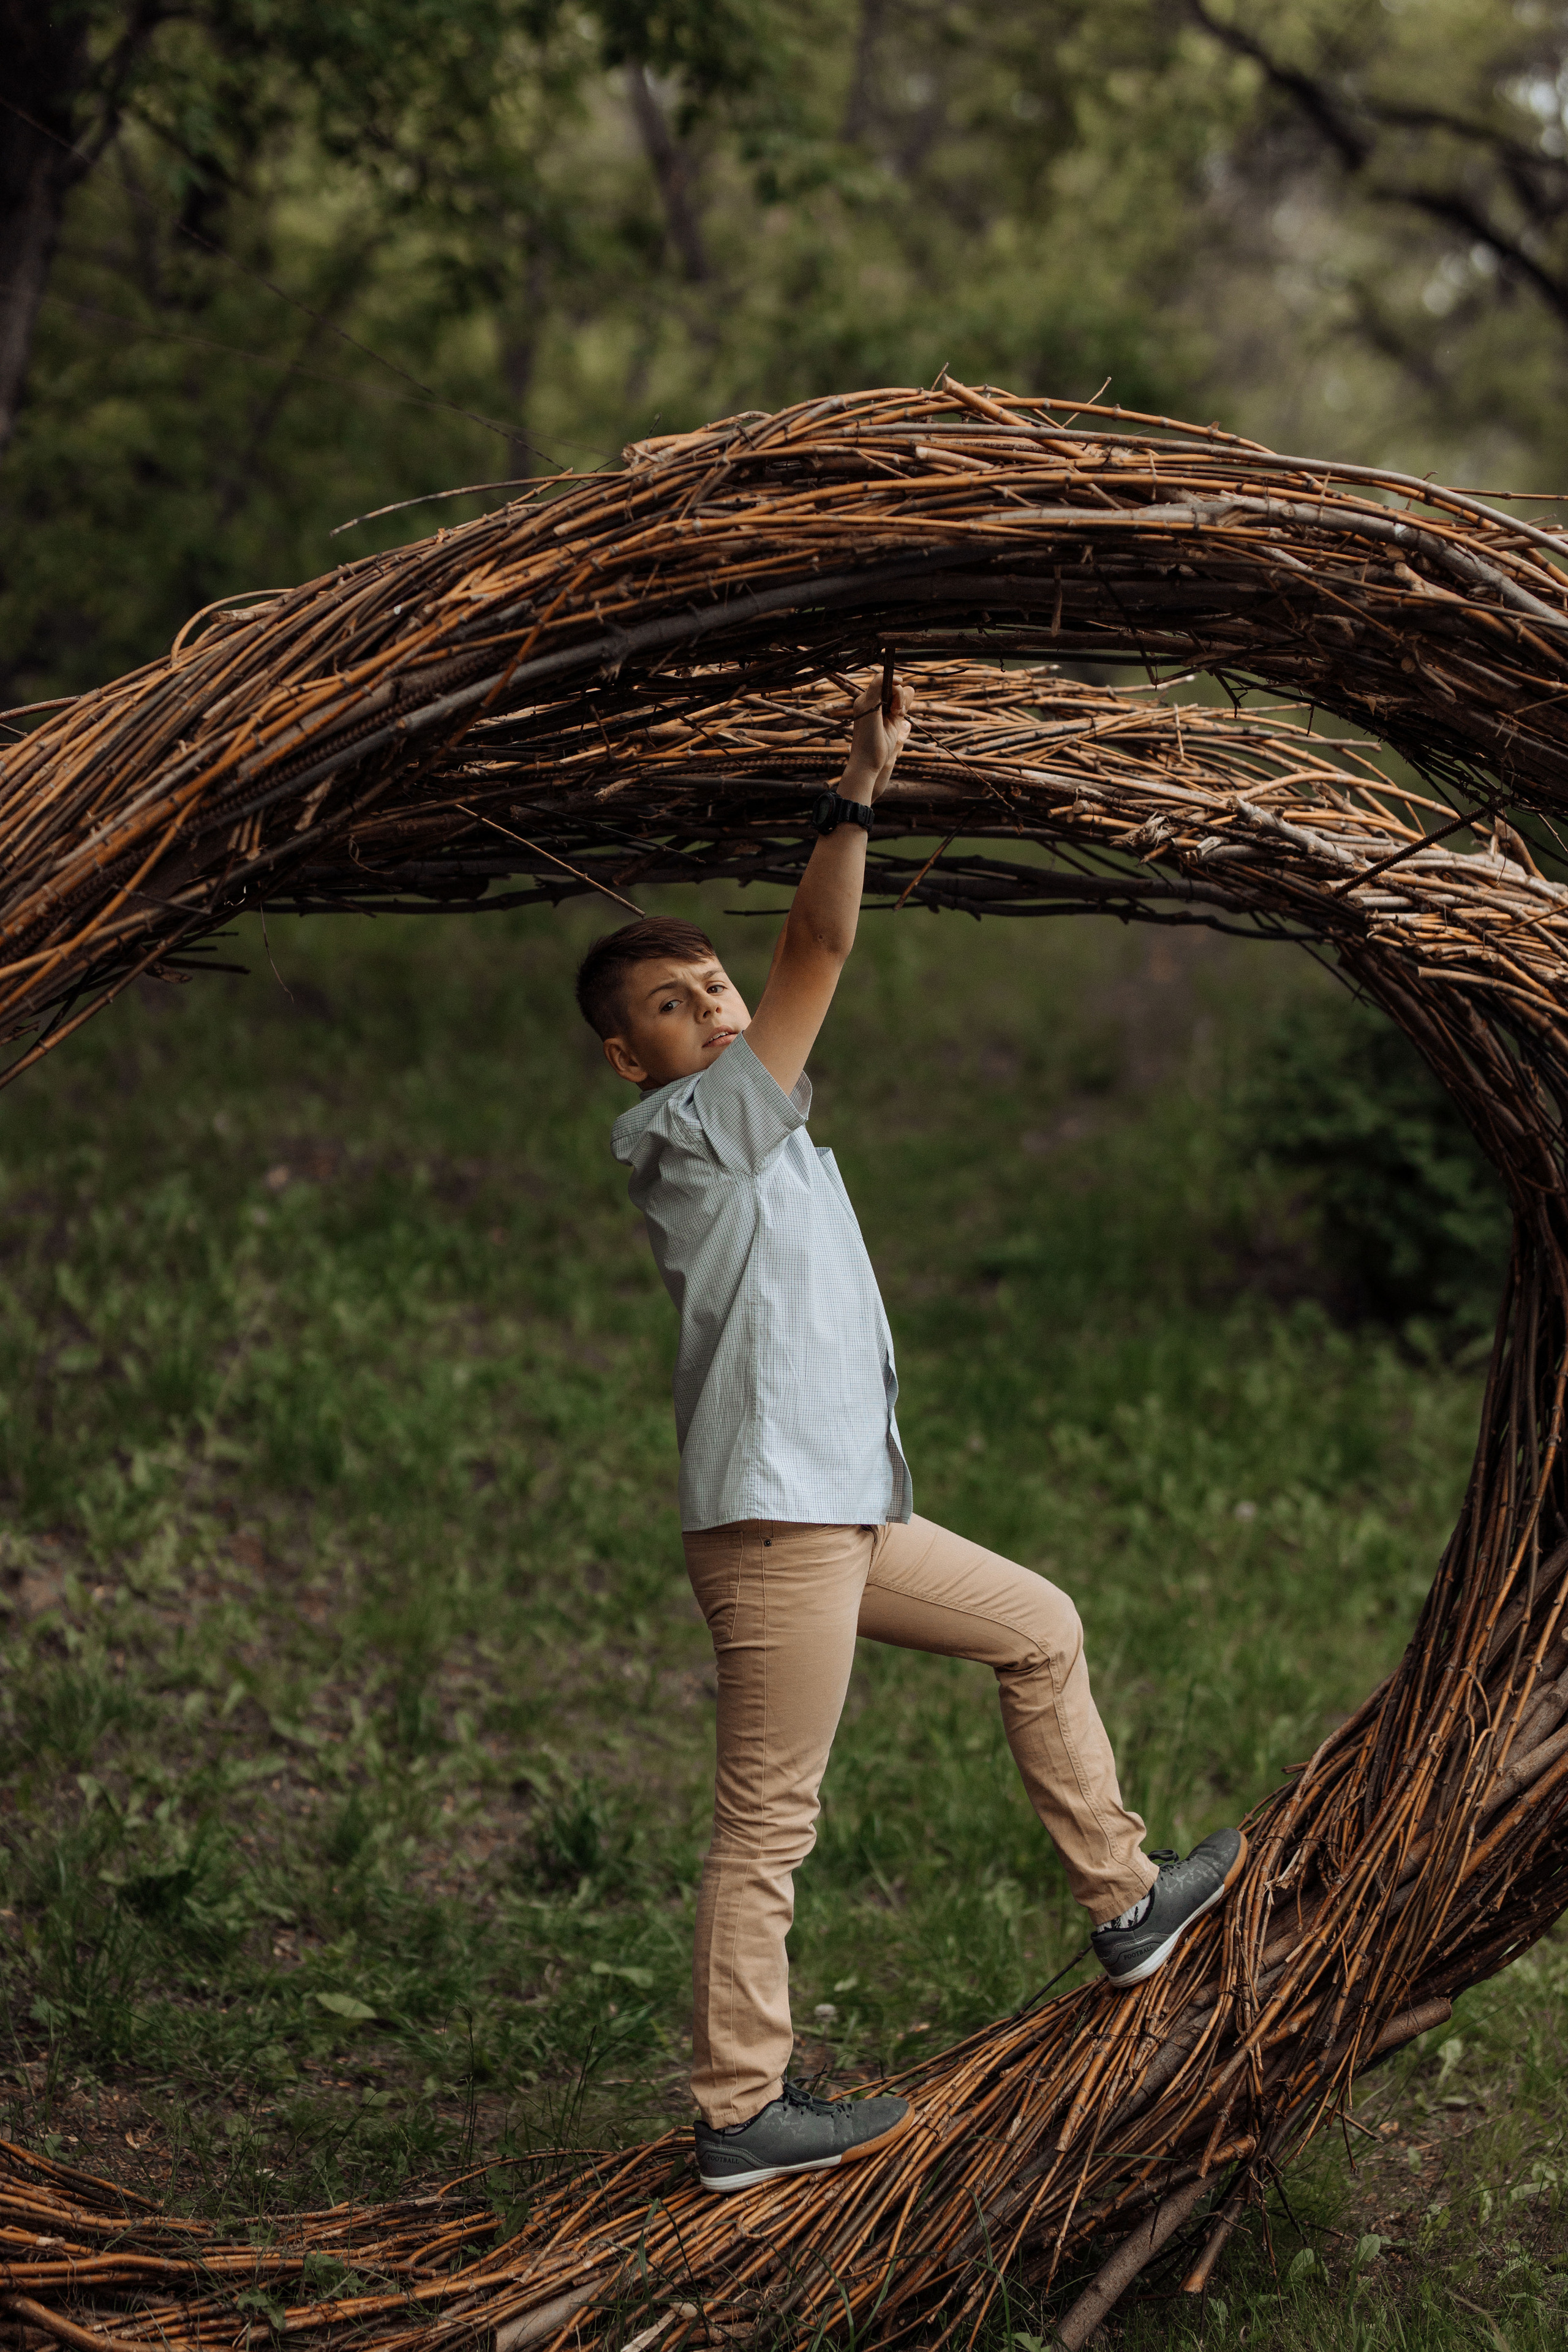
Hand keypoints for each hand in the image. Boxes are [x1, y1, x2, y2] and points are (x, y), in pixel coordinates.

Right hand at [844, 672, 914, 802]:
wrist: (867, 763)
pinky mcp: (867, 703)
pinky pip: (881, 679)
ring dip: (899, 695)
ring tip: (898, 714)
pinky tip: (898, 707)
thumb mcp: (894, 723)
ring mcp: (863, 701)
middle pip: (888, 683)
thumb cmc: (879, 749)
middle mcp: (864, 700)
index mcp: (869, 706)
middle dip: (899, 695)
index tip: (901, 712)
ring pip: (887, 681)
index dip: (898, 695)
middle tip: (900, 713)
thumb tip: (911, 689)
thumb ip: (901, 707)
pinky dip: (895, 690)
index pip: (886, 688)